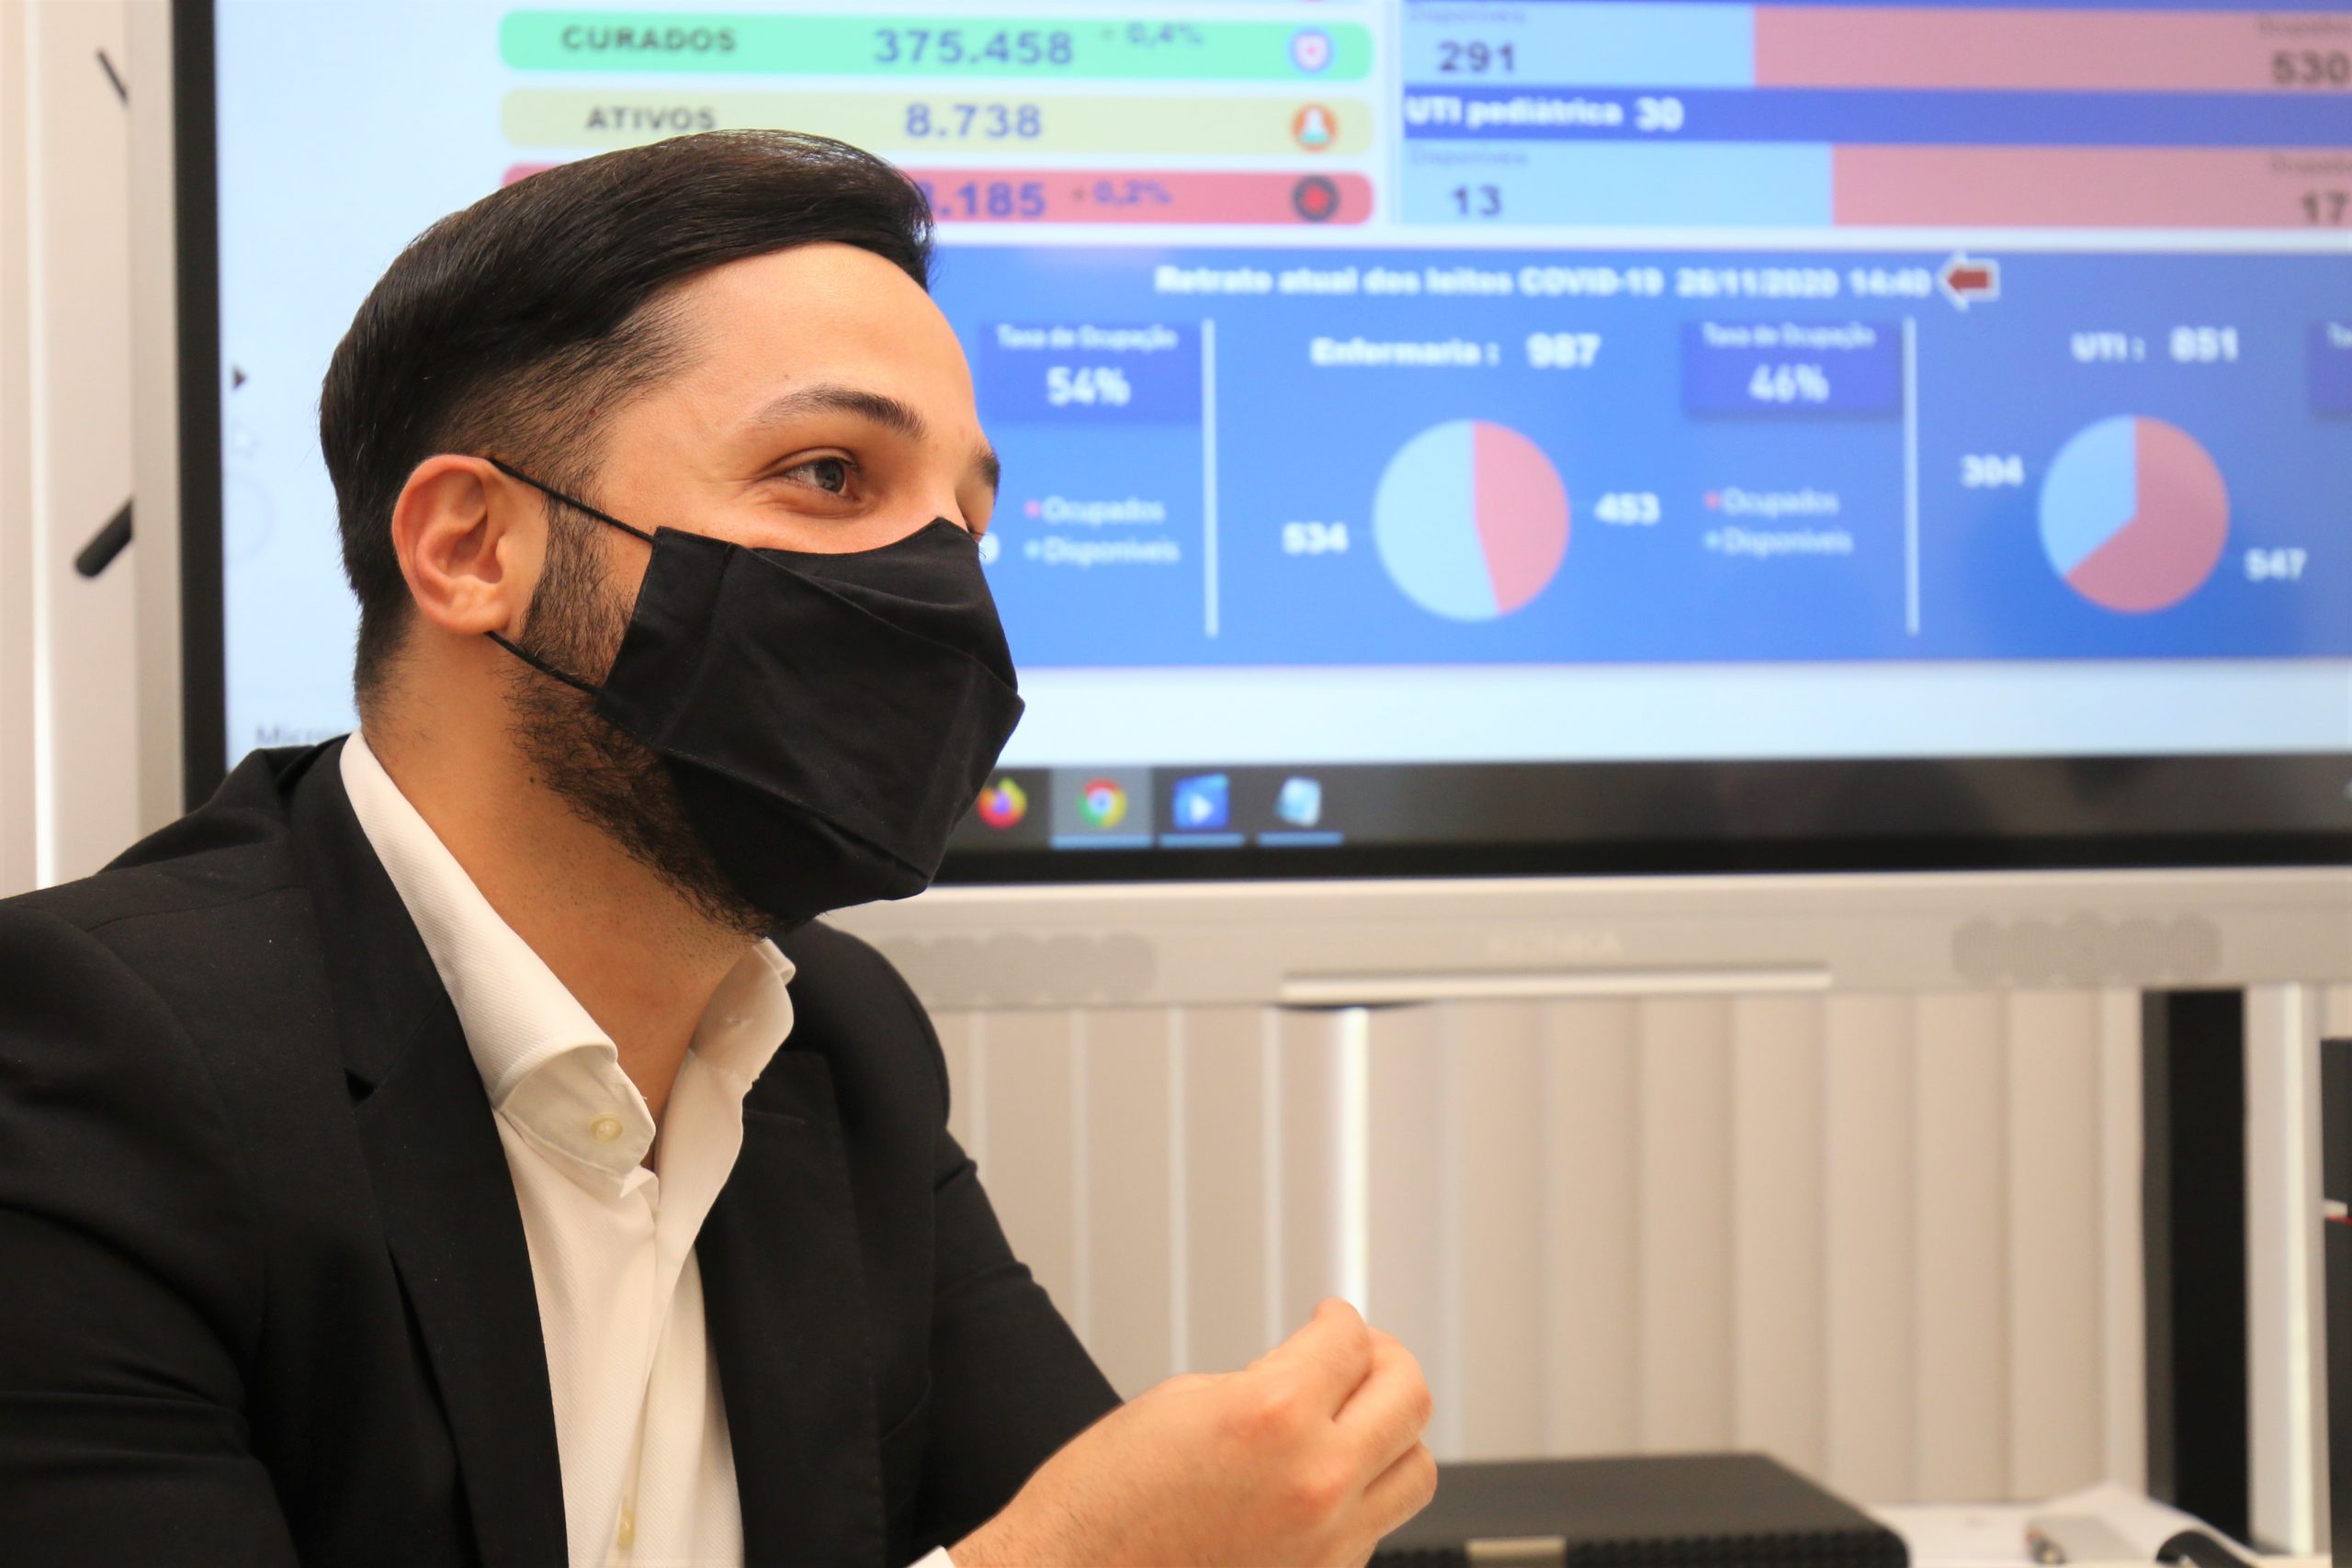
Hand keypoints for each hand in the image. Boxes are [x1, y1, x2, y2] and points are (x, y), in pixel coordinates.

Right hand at [954, 1298, 1435, 1566]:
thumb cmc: (1101, 1506)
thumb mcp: (1180, 1403)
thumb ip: (1261, 1381)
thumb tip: (1308, 1377)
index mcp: (1273, 1416)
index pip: (1350, 1340)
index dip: (1337, 1319)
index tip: (1330, 1320)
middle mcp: (1316, 1482)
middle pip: (1409, 1397)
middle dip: (1385, 1360)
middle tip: (1361, 1354)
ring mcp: (1328, 1545)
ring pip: (1414, 1470)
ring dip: (1391, 1432)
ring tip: (1356, 1419)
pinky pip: (1376, 1528)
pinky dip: (1360, 1495)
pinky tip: (1320, 1481)